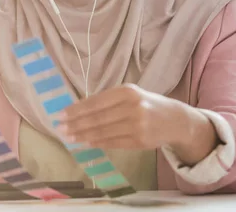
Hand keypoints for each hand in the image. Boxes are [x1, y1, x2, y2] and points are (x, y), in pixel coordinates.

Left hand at [56, 84, 217, 164]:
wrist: (175, 120)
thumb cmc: (147, 104)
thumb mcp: (130, 95)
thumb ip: (107, 101)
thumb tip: (78, 109)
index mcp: (127, 91)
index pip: (96, 101)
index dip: (77, 109)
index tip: (62, 114)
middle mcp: (132, 107)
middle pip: (98, 118)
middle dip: (76, 124)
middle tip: (60, 128)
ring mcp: (137, 125)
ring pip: (104, 132)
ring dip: (83, 135)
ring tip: (69, 137)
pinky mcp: (140, 141)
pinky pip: (113, 142)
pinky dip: (98, 143)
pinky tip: (86, 142)